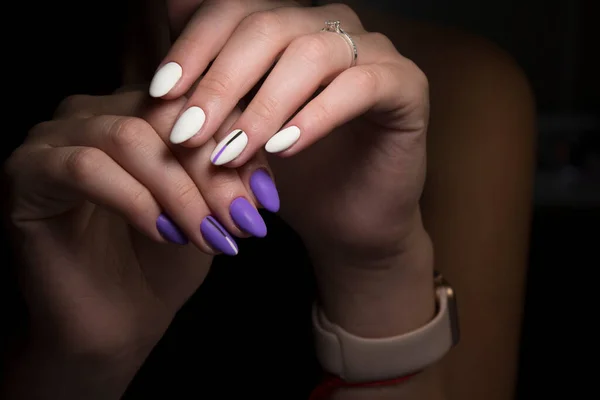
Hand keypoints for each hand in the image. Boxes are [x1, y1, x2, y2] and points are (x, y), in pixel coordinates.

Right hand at [4, 89, 272, 367]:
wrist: (117, 319)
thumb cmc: (165, 260)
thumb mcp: (210, 207)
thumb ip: (229, 168)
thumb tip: (266, 141)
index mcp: (137, 112)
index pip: (195, 105)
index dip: (236, 148)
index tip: (267, 200)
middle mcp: (93, 113)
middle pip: (163, 116)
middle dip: (212, 173)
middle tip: (244, 221)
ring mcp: (54, 139)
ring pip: (129, 138)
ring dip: (180, 191)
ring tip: (211, 235)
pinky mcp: (26, 173)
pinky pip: (86, 168)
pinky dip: (136, 201)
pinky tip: (166, 235)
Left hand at [158, 1, 429, 270]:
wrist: (346, 220)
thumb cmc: (288, 176)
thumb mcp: (234, 133)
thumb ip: (207, 97)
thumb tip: (158, 75)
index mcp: (287, 26)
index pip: (233, 10)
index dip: (194, 47)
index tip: (161, 94)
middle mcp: (330, 26)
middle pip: (266, 26)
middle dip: (219, 82)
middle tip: (188, 133)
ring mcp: (372, 50)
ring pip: (310, 53)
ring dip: (262, 106)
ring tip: (231, 154)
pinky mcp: (406, 85)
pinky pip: (359, 85)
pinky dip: (316, 116)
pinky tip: (284, 150)